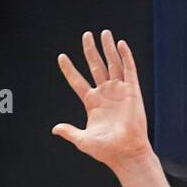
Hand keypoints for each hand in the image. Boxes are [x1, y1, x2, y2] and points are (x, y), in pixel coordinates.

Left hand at [52, 29, 150, 170]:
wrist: (126, 153)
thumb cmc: (106, 150)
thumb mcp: (83, 140)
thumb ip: (70, 132)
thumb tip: (54, 129)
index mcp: (92, 103)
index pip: (78, 81)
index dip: (69, 70)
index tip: (61, 57)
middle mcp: (106, 94)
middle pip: (96, 66)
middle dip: (91, 51)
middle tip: (86, 35)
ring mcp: (119, 92)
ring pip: (112, 64)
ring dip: (108, 49)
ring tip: (104, 33)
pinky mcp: (132, 92)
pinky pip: (129, 70)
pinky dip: (125, 57)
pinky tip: (121, 44)